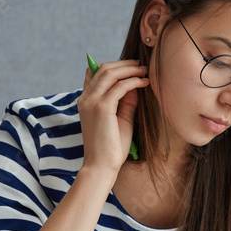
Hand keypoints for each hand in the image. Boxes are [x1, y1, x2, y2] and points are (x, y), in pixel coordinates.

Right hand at [77, 59, 149, 176]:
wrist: (101, 166)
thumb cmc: (111, 146)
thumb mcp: (120, 119)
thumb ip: (126, 101)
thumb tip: (135, 85)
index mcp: (86, 101)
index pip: (94, 73)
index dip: (113, 66)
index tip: (130, 67)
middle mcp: (86, 98)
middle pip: (103, 69)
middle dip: (124, 64)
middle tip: (140, 64)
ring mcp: (92, 102)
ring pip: (110, 73)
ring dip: (130, 69)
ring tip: (144, 70)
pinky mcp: (102, 108)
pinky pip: (120, 86)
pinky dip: (133, 81)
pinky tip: (144, 82)